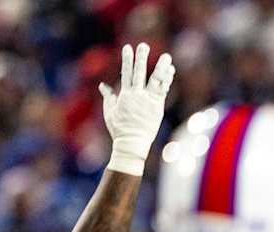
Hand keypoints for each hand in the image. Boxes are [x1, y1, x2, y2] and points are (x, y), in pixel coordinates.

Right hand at [100, 43, 174, 175]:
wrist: (132, 144)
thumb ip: (108, 97)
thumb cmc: (119, 129)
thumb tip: (103, 85)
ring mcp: (149, 101)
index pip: (126, 73)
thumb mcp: (110, 112)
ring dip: (161, 67)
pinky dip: (167, 80)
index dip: (127, 60)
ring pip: (156, 81)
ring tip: (166, 56)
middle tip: (143, 45)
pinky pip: (164, 91)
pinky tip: (171, 71)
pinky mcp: (158, 107)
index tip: (127, 48)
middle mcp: (137, 96)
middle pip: (140, 73)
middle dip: (141, 58)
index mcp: (125, 95)